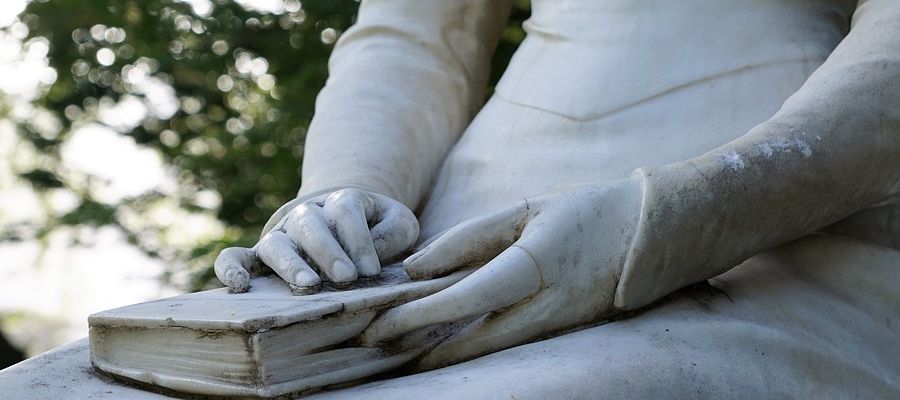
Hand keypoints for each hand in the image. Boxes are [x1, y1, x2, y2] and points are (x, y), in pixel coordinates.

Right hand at [214, 188, 418, 292]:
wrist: (347, 221)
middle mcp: (307, 215)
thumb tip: (376, 256)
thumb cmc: (377, 228)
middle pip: (310, 224)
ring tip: (308, 286)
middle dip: (328, 251)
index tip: (372, 270)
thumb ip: (394, 232)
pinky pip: (236, 257)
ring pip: (277, 243)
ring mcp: (282, 234)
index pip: (346, 210)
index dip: (359, 240)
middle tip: (347, 278)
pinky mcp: (260, 255)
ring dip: (290, 263)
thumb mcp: (398, 223)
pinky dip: (230, 268)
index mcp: (342, 201)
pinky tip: (238, 287)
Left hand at [359, 178, 642, 367]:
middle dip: (419, 350)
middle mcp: (545, 306)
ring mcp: (555, 325)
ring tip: (396, 351)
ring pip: (487, 352)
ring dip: (439, 355)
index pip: (464, 299)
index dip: (418, 316)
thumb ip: (469, 239)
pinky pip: (504, 346)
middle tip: (373, 347)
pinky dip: (466, 347)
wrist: (650, 234)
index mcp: (534, 266)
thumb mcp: (525, 211)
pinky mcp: (559, 332)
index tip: (378, 325)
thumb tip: (416, 268)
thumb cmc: (585, 213)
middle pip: (471, 342)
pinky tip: (438, 344)